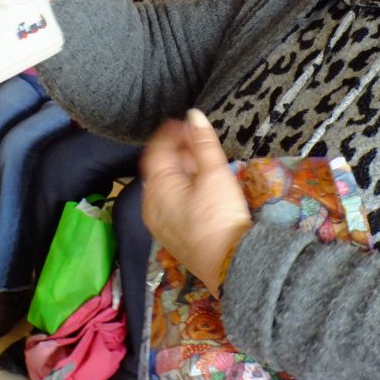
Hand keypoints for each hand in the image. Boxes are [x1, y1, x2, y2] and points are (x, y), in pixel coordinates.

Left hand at [141, 109, 252, 295]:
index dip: (169, 133)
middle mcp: (150, 205)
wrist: (229, 264)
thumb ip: (202, 142)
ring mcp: (159, 222)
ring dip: (179, 169)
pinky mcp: (172, 235)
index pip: (156, 151)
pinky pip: (170, 203)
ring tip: (201, 160)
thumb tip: (193, 114)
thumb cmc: (219, 215)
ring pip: (164, 187)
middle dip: (175, 150)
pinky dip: (181, 188)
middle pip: (158, 169)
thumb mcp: (213, 174)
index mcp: (155, 187)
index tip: (185, 122)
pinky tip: (200, 187)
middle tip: (196, 139)